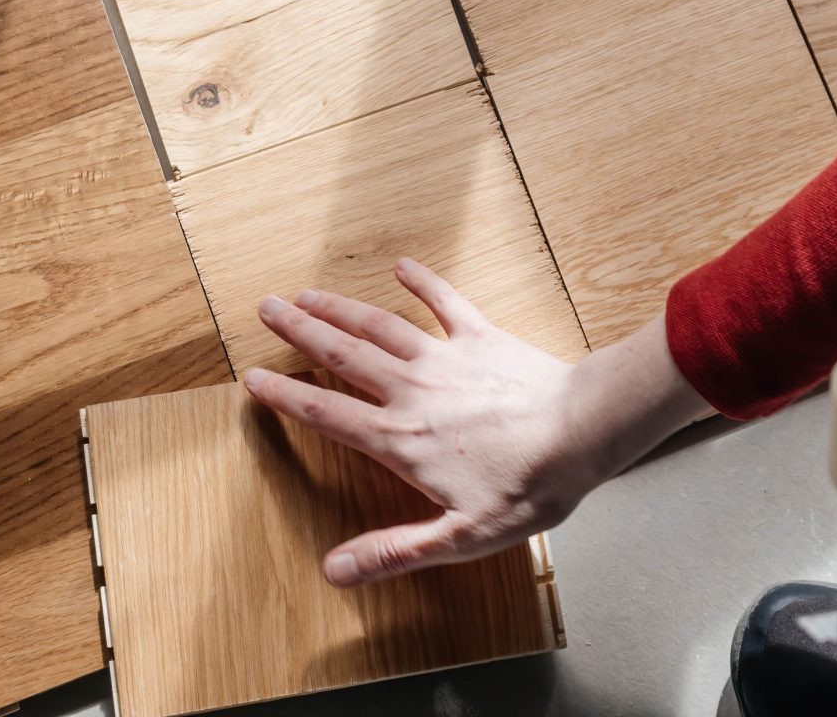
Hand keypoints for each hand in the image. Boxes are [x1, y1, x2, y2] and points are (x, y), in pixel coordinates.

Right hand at [243, 257, 710, 586]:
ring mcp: (446, 358)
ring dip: (341, 307)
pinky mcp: (482, 337)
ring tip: (307, 292)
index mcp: (402, 440)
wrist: (582, 432)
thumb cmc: (528, 488)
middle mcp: (413, 391)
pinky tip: (401, 265)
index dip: (286, 395)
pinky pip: (445, 302)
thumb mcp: (460, 537)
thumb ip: (395, 550)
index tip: (254, 378)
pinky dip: (422, 282)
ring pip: (380, 325)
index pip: (328, 413)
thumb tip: (334, 570)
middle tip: (266, 307)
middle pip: (344, 356)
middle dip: (301, 332)